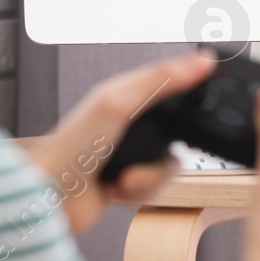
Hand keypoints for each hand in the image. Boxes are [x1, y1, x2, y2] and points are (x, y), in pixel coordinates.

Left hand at [24, 53, 214, 234]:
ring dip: (149, 176)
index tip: (212, 86)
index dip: (191, 83)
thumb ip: (163, 79)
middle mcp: (128, 122)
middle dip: (165, 147)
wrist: (47, 200)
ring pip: (169, 162)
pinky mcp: (126, 181)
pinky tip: (117, 190)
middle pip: (177, 128)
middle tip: (151, 150)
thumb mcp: (119, 102)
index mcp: (124, 93)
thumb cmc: (70, 146)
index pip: (171, 80)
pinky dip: (140, 191)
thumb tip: (203, 60)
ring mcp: (128, 152)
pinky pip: (156, 186)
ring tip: (124, 179)